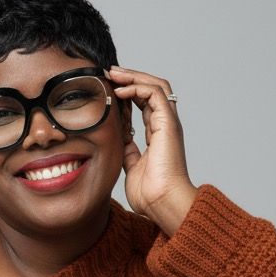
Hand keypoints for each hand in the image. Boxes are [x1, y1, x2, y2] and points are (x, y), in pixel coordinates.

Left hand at [104, 64, 196, 230]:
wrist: (162, 203)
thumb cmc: (150, 193)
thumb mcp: (131, 166)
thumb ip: (126, 150)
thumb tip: (117, 140)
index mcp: (158, 134)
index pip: (144, 104)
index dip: (126, 93)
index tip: (107, 88)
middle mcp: (165, 125)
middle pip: (151, 89)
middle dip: (130, 78)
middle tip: (108, 73)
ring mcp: (168, 123)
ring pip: (155, 86)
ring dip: (133, 77)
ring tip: (112, 73)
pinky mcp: (168, 123)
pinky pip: (155, 94)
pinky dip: (137, 88)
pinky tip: (119, 91)